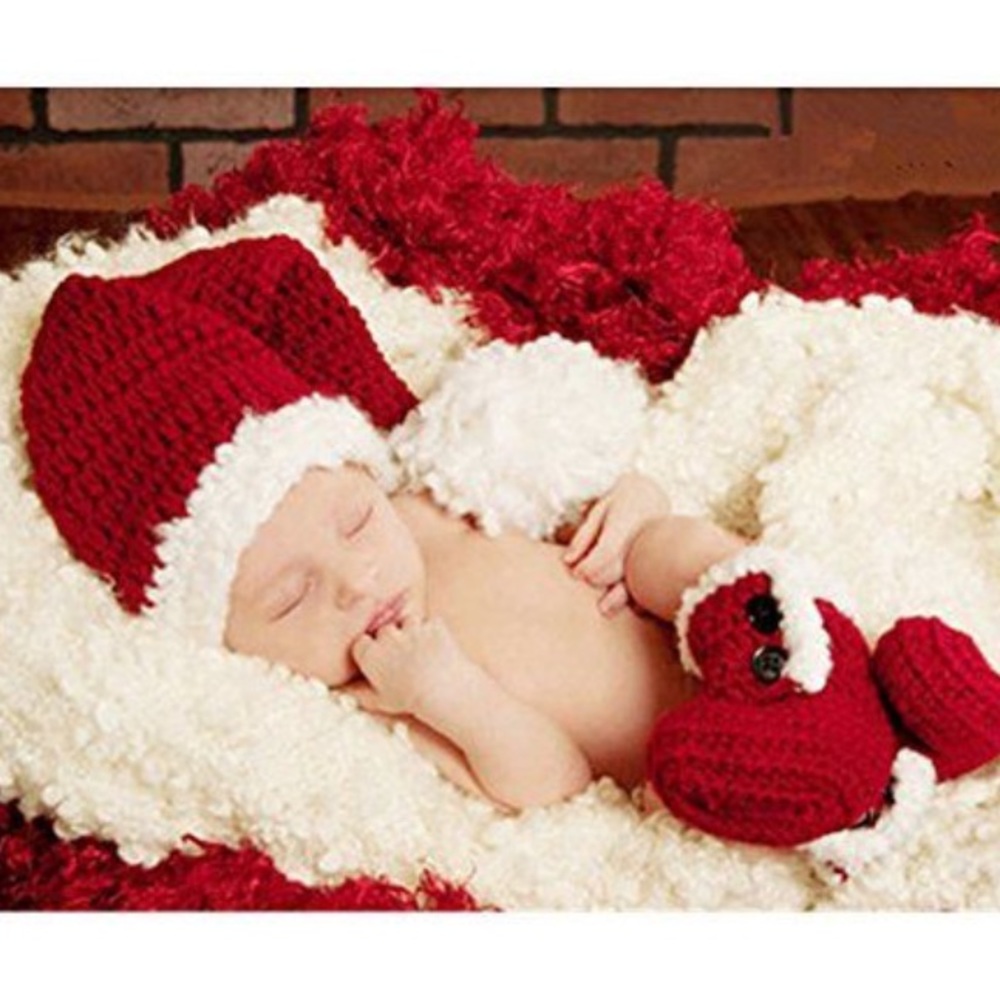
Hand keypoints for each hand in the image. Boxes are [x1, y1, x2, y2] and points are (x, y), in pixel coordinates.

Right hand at [350, 616, 476, 720]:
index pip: (362, 642)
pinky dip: (434, 632)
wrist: (445, 692)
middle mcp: (387, 636)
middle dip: (392, 640)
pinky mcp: (433, 623)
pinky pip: (430, 623)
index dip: (371, 651)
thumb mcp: (378, 701)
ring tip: (422, 653)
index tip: (381, 662)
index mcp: (370, 653)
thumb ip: (357, 693)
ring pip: (408, 622)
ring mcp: (411, 627)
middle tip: (404, 660)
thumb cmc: (410, 699)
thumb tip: (339, 693)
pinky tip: (437, 649)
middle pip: (385, 630)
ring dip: (413, 632)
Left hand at [563, 472, 670, 615]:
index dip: (589, 567)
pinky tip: (632, 607)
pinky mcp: (661, 562)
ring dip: (619, 597)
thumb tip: (567, 561)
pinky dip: (642, 598)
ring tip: (604, 608)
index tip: (576, 574)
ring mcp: (654, 552)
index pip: (606, 551)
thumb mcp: (599, 511)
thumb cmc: (621, 502)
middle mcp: (642, 541)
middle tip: (586, 580)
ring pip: (638, 581)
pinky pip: (653, 585)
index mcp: (625, 524)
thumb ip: (584, 536)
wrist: (655, 494)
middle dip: (599, 579)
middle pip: (619, 569)